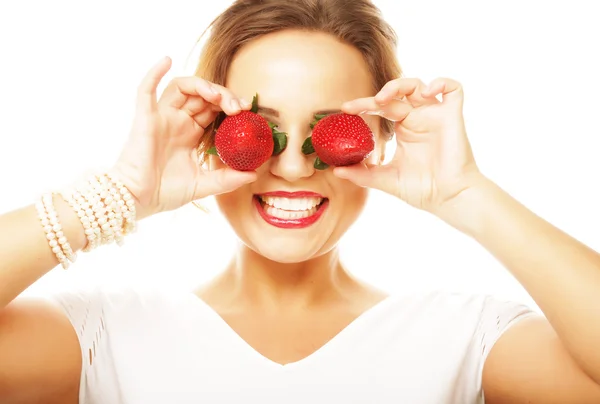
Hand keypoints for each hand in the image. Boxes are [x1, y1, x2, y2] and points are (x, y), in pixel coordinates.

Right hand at [110, 57, 256, 218]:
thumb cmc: (165, 192)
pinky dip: (154, 72)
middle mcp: (177, 121)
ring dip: (202, 85)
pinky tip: (166, 60)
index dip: (230, 104)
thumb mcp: (204, 184)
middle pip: (202, 95)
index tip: (248, 110)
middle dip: (223, 95)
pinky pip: (146, 89)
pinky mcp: (145, 117)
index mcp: (190, 133)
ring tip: (218, 96)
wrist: (139, 200)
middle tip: (239, 106)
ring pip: (182, 87)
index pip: (213, 109)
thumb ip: (228, 179)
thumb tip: (253, 174)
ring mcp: (161, 117)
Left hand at [336, 77, 484, 215]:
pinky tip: (427, 92)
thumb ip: (362, 174)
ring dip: (401, 84)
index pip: (382, 107)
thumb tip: (335, 170)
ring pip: (419, 84)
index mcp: (404, 129)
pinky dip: (442, 82)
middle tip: (363, 105)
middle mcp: (419, 118)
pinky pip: (454, 89)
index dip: (364, 104)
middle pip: (398, 93)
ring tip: (385, 98)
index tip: (345, 109)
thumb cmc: (423, 190)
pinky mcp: (453, 116)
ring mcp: (436, 115)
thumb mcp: (386, 180)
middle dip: (379, 93)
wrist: (449, 199)